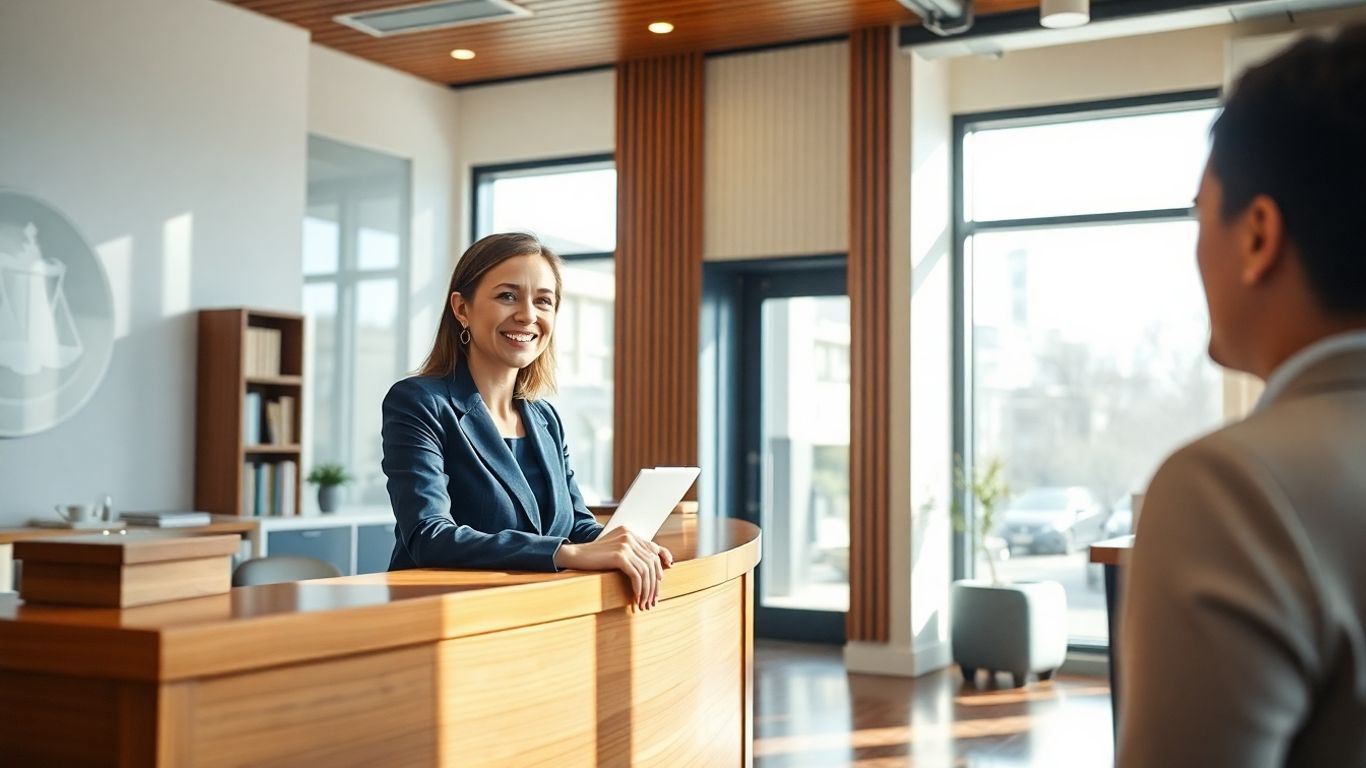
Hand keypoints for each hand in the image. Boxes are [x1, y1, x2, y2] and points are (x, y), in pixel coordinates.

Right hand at [554, 527, 673, 609]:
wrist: (575, 555)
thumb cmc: (594, 558)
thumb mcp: (614, 551)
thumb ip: (630, 554)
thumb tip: (650, 569)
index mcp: (630, 533)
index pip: (653, 548)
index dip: (662, 563)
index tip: (662, 580)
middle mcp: (629, 536)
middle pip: (652, 562)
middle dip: (654, 584)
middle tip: (652, 600)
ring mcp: (625, 544)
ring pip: (646, 570)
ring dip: (647, 590)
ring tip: (644, 603)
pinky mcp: (619, 555)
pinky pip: (636, 575)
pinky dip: (638, 588)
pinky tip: (636, 598)